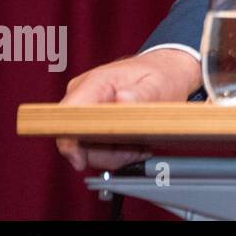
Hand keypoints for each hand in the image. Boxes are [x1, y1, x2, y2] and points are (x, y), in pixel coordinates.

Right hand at [56, 49, 202, 171]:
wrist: (167, 73)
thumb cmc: (162, 75)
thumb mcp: (159, 84)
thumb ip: (142, 93)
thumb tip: (123, 100)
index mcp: (95, 83)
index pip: (67, 117)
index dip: (69, 143)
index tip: (82, 162)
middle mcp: (83, 97)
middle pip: (76, 139)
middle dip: (107, 153)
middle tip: (138, 150)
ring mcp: (86, 111)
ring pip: (88, 149)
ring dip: (116, 155)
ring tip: (141, 144)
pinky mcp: (92, 123)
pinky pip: (97, 149)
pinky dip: (118, 153)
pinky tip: (136, 145)